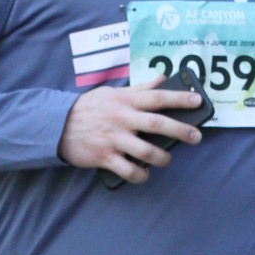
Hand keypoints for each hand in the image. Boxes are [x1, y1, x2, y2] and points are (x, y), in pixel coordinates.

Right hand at [59, 83, 204, 184]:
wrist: (57, 125)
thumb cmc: (89, 108)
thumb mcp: (112, 92)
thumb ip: (140, 88)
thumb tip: (162, 78)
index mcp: (125, 101)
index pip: (158, 97)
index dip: (180, 98)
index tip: (198, 101)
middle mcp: (122, 119)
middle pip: (157, 124)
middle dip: (181, 131)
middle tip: (196, 137)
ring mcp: (113, 139)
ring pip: (146, 151)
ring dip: (161, 158)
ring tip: (166, 159)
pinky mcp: (104, 157)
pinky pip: (128, 170)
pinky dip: (140, 175)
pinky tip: (145, 174)